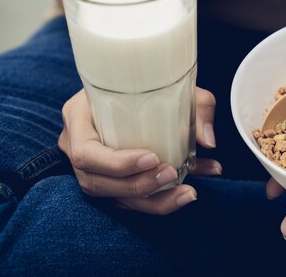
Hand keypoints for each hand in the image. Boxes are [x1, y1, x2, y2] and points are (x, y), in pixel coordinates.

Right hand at [58, 87, 220, 214]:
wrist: (142, 87)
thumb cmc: (151, 82)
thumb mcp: (172, 84)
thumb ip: (197, 105)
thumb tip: (208, 140)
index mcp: (79, 116)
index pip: (86, 152)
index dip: (116, 163)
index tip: (152, 158)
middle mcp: (78, 145)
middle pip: (98, 182)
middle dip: (139, 186)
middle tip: (173, 174)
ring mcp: (90, 167)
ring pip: (114, 197)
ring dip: (153, 202)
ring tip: (187, 192)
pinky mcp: (108, 181)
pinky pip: (129, 200)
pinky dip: (160, 200)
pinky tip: (186, 192)